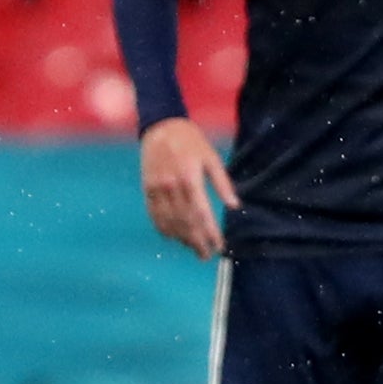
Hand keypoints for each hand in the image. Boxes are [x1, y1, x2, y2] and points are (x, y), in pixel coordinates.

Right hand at [138, 118, 232, 255]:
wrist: (161, 127)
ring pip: (170, 222)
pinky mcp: (147, 190)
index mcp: (190, 178)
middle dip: (197, 242)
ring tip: (194, 249)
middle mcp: (171, 186)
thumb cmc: (192, 142)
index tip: (219, 246)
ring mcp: (157, 189)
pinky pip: (155, 216)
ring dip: (182, 239)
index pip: (201, 213)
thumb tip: (235, 206)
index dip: (210, 232)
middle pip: (185, 222)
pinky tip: (174, 238)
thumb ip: (223, 183)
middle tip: (206, 255)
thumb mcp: (212, 158)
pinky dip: (164, 229)